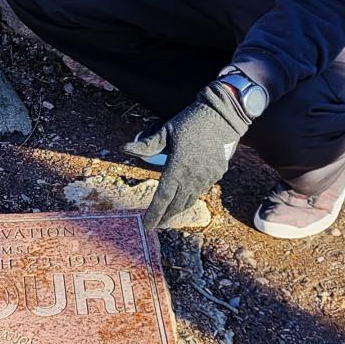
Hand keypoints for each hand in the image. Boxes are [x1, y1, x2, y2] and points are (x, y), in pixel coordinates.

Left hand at [123, 80, 252, 229]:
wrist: (220, 117)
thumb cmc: (188, 122)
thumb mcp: (165, 131)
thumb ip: (146, 145)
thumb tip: (124, 148)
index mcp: (178, 166)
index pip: (163, 197)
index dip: (154, 213)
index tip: (147, 226)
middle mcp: (193, 175)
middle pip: (176, 203)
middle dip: (165, 216)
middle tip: (156, 225)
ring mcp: (207, 176)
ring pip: (190, 199)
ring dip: (178, 208)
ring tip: (168, 215)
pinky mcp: (217, 174)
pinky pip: (201, 189)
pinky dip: (191, 195)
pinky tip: (184, 197)